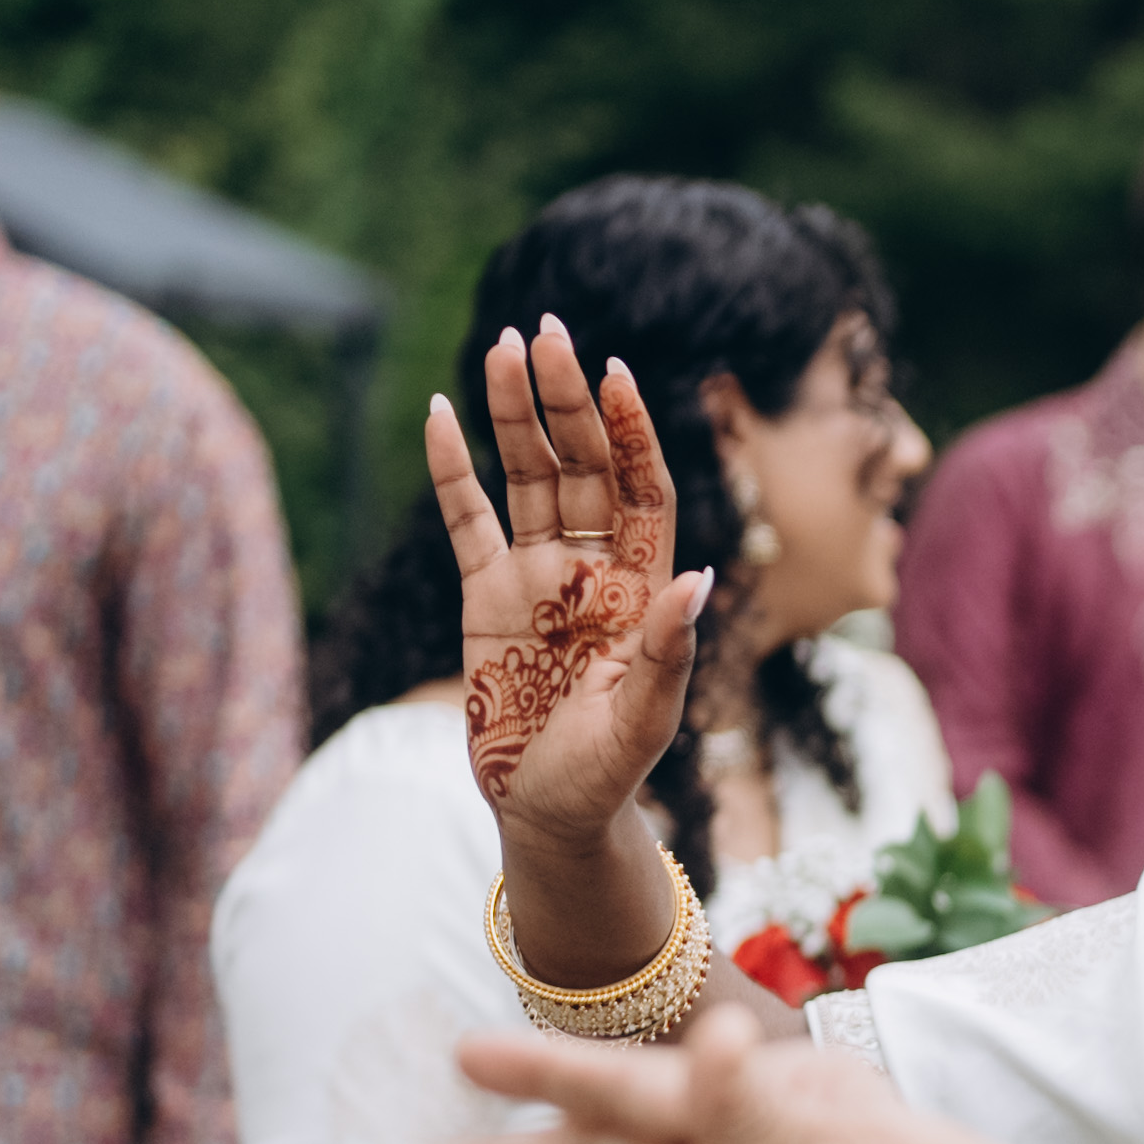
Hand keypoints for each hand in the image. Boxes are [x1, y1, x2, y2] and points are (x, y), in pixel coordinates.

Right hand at [428, 319, 707, 857]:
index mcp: (642, 586)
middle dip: (567, 400)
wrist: (547, 811)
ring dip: (515, 415)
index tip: (616, 373)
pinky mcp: (483, 596)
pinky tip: (443, 415)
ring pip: (528, 477)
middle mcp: (592, 567)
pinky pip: (467, 519)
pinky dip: (454, 469)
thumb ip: (670, 649)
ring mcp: (535, 575)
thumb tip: (700, 578)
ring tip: (505, 346)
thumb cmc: (609, 772)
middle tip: (550, 332)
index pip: (642, 488)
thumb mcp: (646, 717)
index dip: (630, 432)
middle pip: (583, 465)